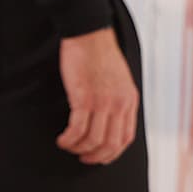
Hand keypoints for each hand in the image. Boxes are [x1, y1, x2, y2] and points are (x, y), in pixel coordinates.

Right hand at [56, 27, 139, 164]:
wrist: (90, 34)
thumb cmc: (101, 55)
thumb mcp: (120, 80)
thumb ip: (119, 100)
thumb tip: (110, 122)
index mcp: (130, 101)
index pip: (126, 138)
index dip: (112, 153)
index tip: (98, 157)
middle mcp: (119, 104)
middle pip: (110, 144)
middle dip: (94, 156)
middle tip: (81, 157)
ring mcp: (102, 102)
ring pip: (92, 140)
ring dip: (77, 148)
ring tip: (67, 145)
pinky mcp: (84, 97)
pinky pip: (77, 129)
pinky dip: (68, 139)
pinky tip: (62, 138)